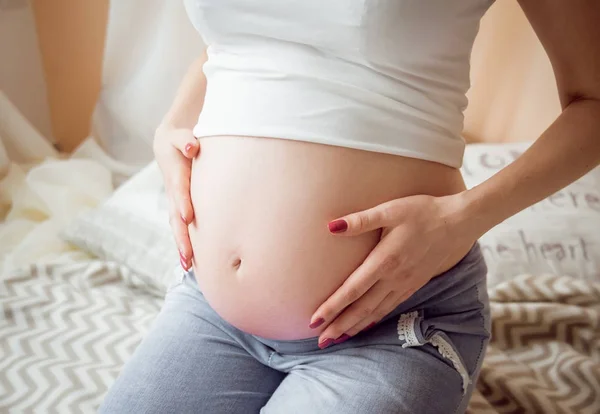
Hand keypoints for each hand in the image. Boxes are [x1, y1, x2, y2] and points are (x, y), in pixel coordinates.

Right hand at [153, 124, 199, 269]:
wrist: (167, 146)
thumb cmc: (178, 140)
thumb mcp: (180, 136)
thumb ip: (185, 141)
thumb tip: (192, 147)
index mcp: (176, 175)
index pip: (180, 190)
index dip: (183, 202)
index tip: (188, 216)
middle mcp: (173, 194)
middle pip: (176, 218)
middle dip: (181, 236)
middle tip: (188, 255)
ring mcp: (175, 203)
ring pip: (177, 227)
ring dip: (182, 246)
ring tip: (188, 265)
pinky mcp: (179, 209)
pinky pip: (181, 229)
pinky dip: (184, 244)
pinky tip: (191, 263)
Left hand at [309, 193, 475, 347]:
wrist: (458, 222)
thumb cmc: (422, 212)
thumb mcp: (390, 210)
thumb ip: (360, 220)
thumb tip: (331, 227)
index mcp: (385, 261)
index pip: (352, 290)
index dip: (332, 307)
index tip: (314, 320)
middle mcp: (394, 278)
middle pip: (361, 308)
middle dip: (339, 325)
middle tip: (320, 341)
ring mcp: (405, 284)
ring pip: (375, 312)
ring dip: (354, 326)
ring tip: (337, 338)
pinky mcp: (414, 284)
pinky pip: (390, 307)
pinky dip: (374, 319)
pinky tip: (365, 324)